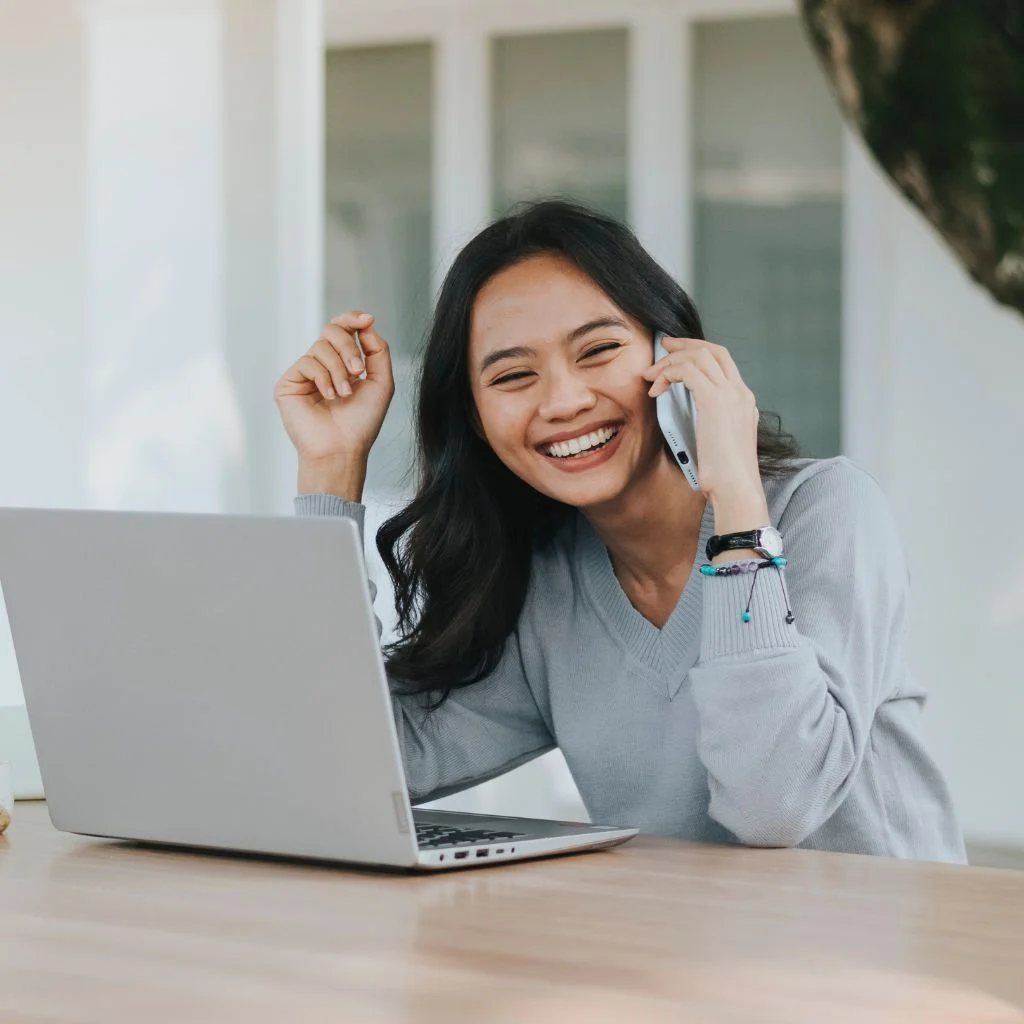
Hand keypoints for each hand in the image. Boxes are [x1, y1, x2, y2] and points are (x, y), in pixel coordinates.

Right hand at [274, 311, 394, 464]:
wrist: (342, 448)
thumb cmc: (362, 422)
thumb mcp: (382, 382)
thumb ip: (378, 351)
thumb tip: (367, 324)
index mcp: (344, 363)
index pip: (344, 329)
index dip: (353, 319)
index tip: (367, 320)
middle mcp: (324, 365)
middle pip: (332, 330)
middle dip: (349, 347)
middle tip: (359, 372)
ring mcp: (305, 373)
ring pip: (321, 346)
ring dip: (339, 370)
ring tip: (345, 394)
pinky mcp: (289, 382)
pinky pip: (307, 362)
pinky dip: (323, 378)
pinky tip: (329, 396)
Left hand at [641, 337, 768, 528]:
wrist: (737, 490)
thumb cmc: (725, 476)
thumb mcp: (720, 442)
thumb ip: (712, 423)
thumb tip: (692, 416)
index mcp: (744, 400)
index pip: (723, 361)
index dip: (698, 350)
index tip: (676, 353)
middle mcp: (740, 393)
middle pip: (713, 350)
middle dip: (684, 345)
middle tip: (661, 348)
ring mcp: (731, 395)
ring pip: (698, 356)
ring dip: (669, 362)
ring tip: (650, 376)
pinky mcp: (715, 402)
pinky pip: (687, 371)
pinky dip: (668, 374)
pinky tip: (656, 390)